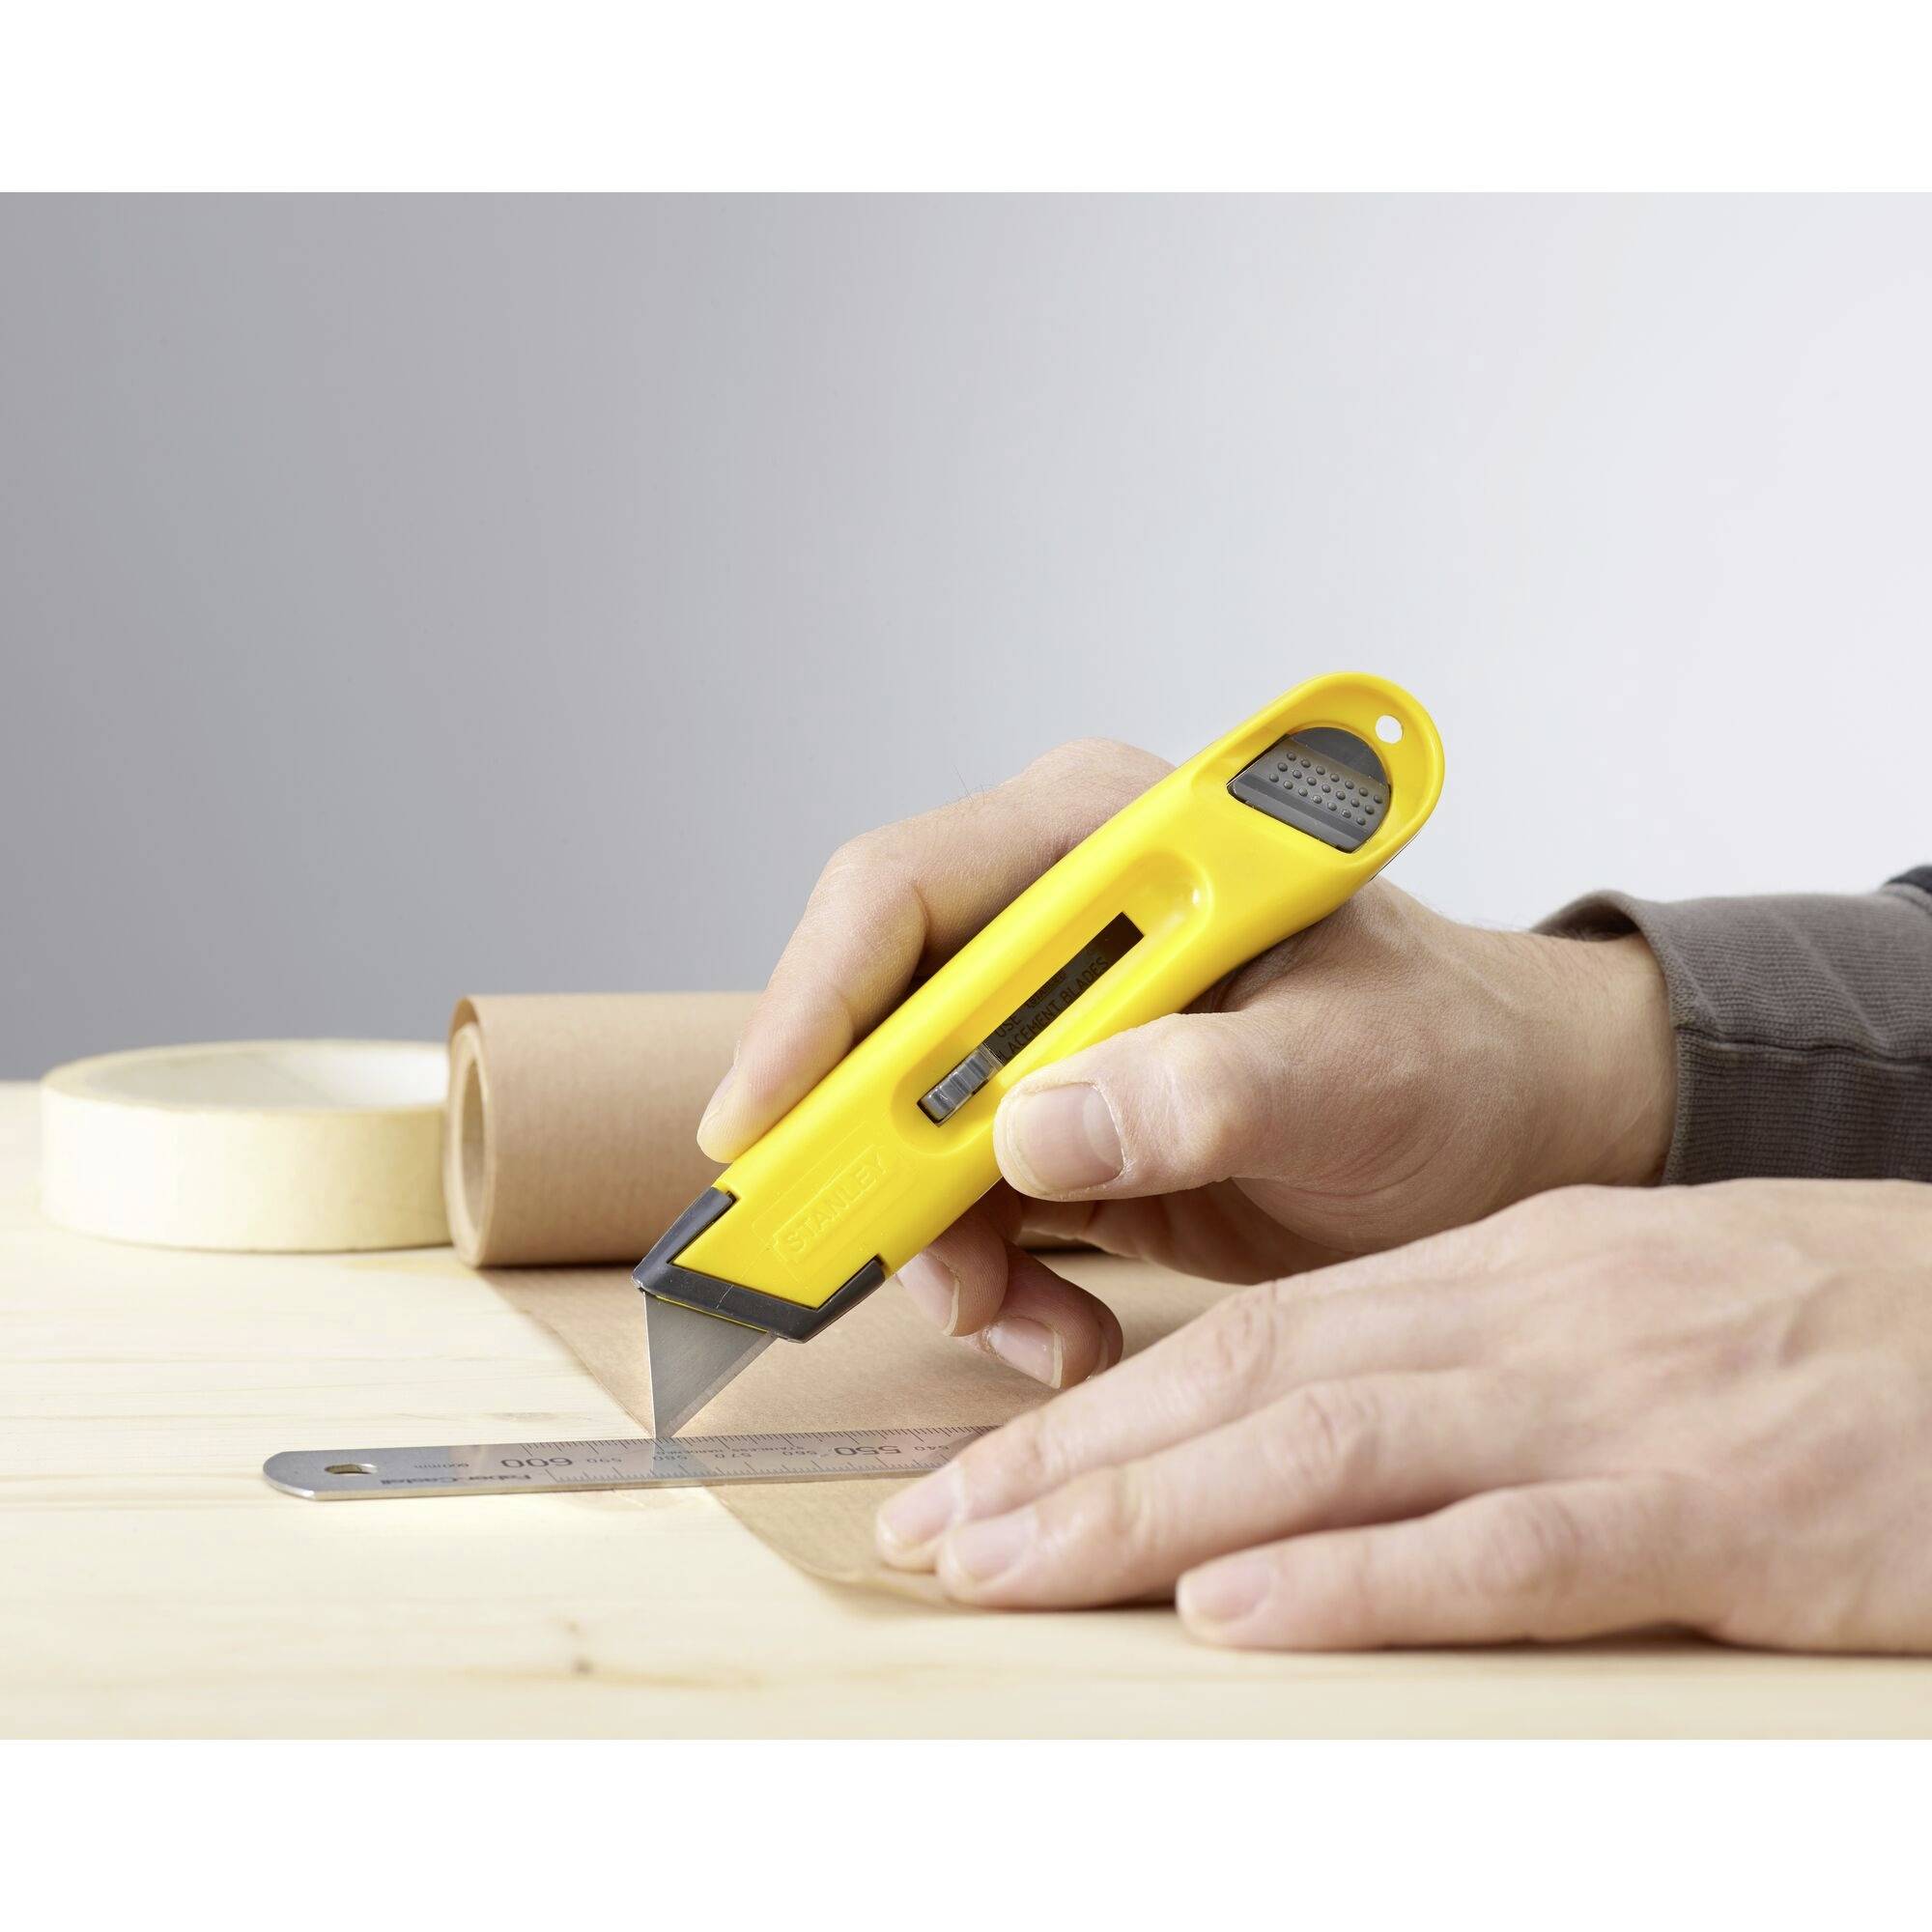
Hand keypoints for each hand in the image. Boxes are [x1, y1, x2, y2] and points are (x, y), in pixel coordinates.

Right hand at [699, 736, 1674, 1388]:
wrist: (1504, 1128)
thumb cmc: (1451, 1058)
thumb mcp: (1351, 1071)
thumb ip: (1205, 1089)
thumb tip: (1031, 1131)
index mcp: (1107, 841)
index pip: (903, 895)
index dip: (809, 1007)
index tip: (759, 1129)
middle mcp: (1053, 918)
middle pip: (877, 1022)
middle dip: (867, 1159)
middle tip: (865, 1265)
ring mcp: (1049, 1023)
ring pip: (903, 1133)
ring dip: (937, 1245)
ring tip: (1022, 1323)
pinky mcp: (1058, 1115)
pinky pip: (962, 1203)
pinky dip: (990, 1281)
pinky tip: (1061, 1327)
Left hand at [874, 1180, 1931, 1651]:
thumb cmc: (1813, 1325)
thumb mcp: (1613, 1302)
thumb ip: (1465, 1349)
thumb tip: (1308, 1417)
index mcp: (1491, 1271)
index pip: (1248, 1334)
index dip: (1096, 1408)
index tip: (978, 1478)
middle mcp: (1518, 1320)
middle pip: (1249, 1384)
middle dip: (1075, 1465)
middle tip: (938, 1534)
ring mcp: (1606, 1408)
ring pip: (1335, 1448)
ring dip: (1154, 1514)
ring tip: (1017, 1565)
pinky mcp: (1707, 1512)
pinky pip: (1506, 1544)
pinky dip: (1360, 1581)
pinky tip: (1239, 1612)